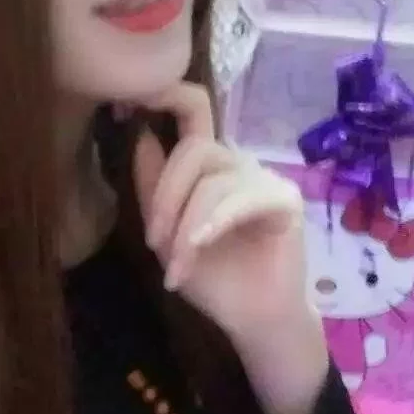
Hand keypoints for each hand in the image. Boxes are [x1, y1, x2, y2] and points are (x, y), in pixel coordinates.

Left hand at [130, 82, 307, 344]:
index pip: (192, 109)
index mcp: (209, 164)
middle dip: (165, 198)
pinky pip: (238, 200)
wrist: (251, 320)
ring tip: (177, 268)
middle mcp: (238, 163)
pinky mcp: (285, 201)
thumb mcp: (166, 234)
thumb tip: (140, 135)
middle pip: (193, 150)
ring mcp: (264, 179)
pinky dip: (212, 224)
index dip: (164, 94)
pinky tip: (201, 246)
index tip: (128, 101)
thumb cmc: (212, 279)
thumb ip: (153, 187)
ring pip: (211, 183)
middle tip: (153, 242)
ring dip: (185, 229)